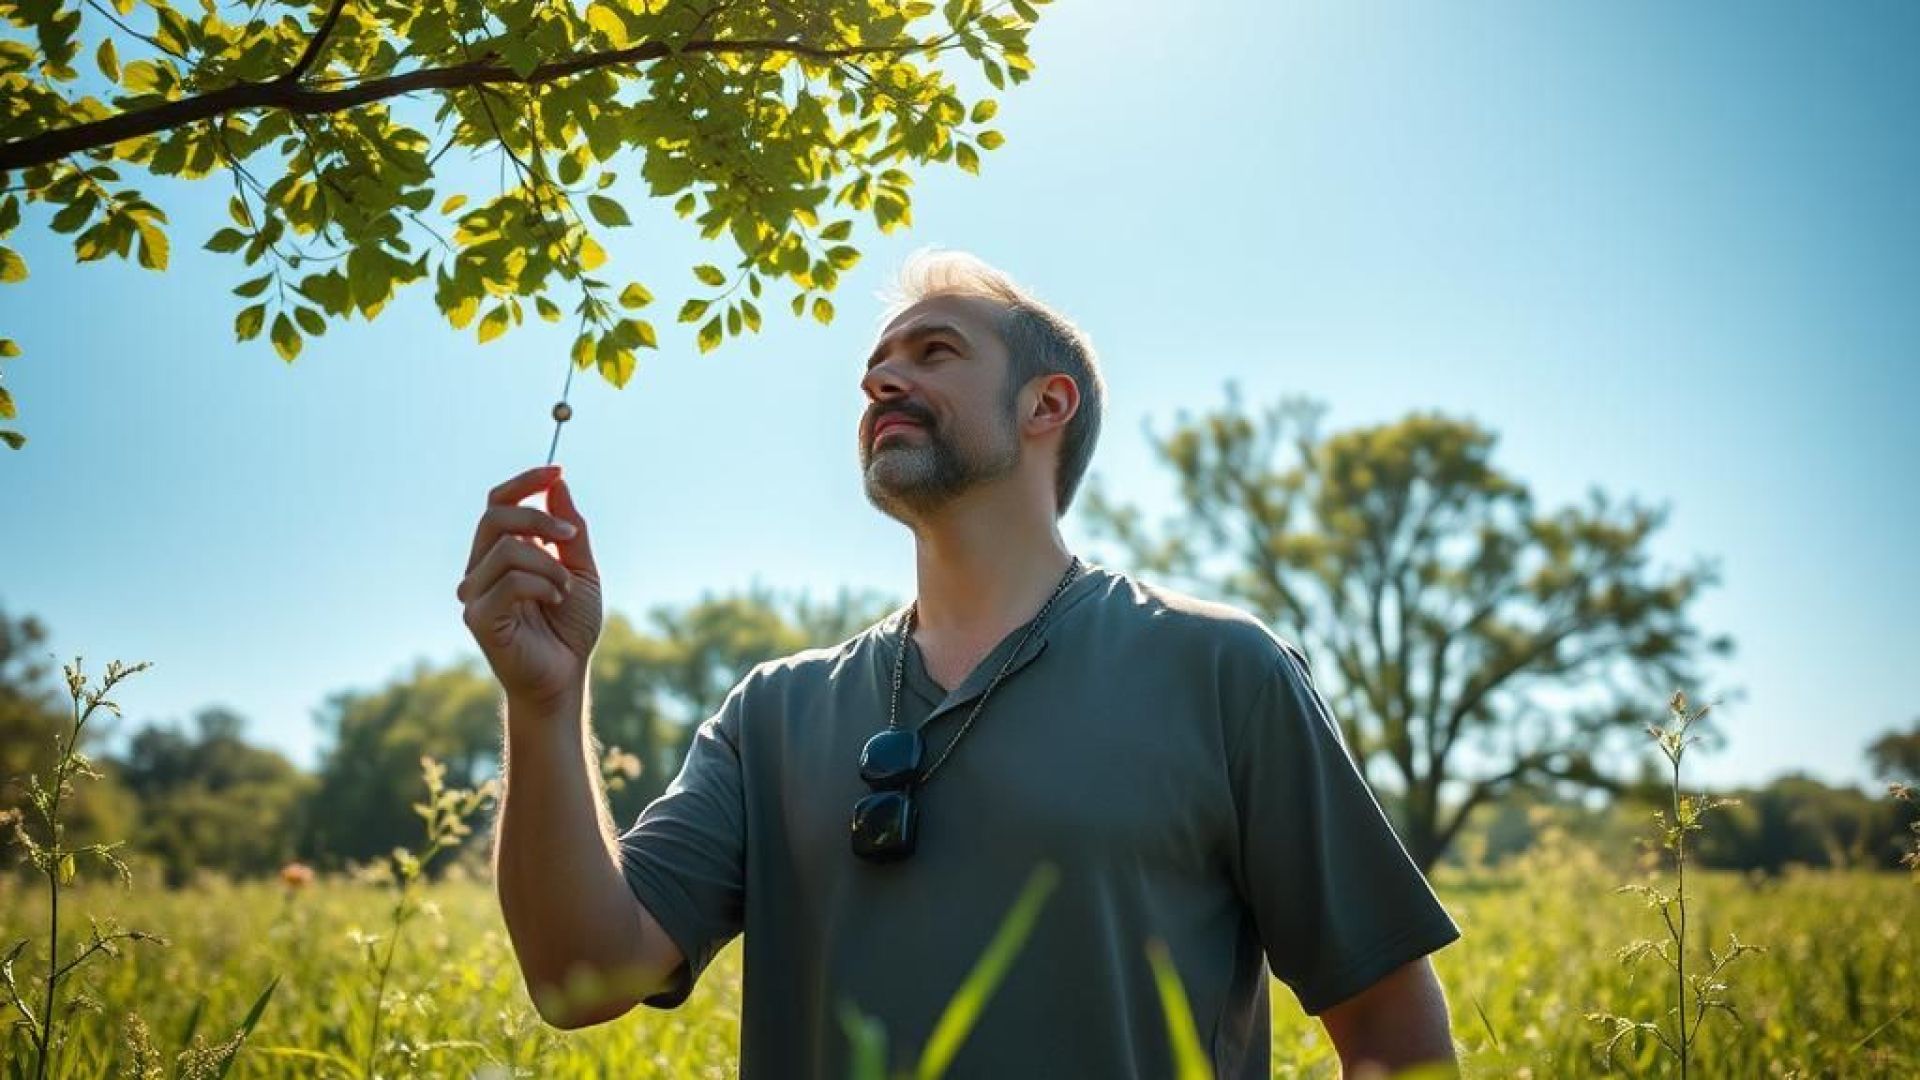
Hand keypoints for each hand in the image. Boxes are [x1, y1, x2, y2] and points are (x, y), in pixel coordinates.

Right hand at [458, 465, 603, 712]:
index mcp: (500, 553)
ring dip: (550, 565)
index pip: (498, 502)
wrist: (566, 675)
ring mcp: (474, 593)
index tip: (557, 470)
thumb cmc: (570, 627)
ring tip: (565, 590)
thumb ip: (571, 530)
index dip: (525, 481)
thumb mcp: (582, 569)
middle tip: (571, 536)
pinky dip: (542, 585)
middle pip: (495, 516)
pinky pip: (510, 582)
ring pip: (508, 549)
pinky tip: (555, 602)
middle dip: (539, 518)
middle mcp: (480, 569)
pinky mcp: (478, 617)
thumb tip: (558, 483)